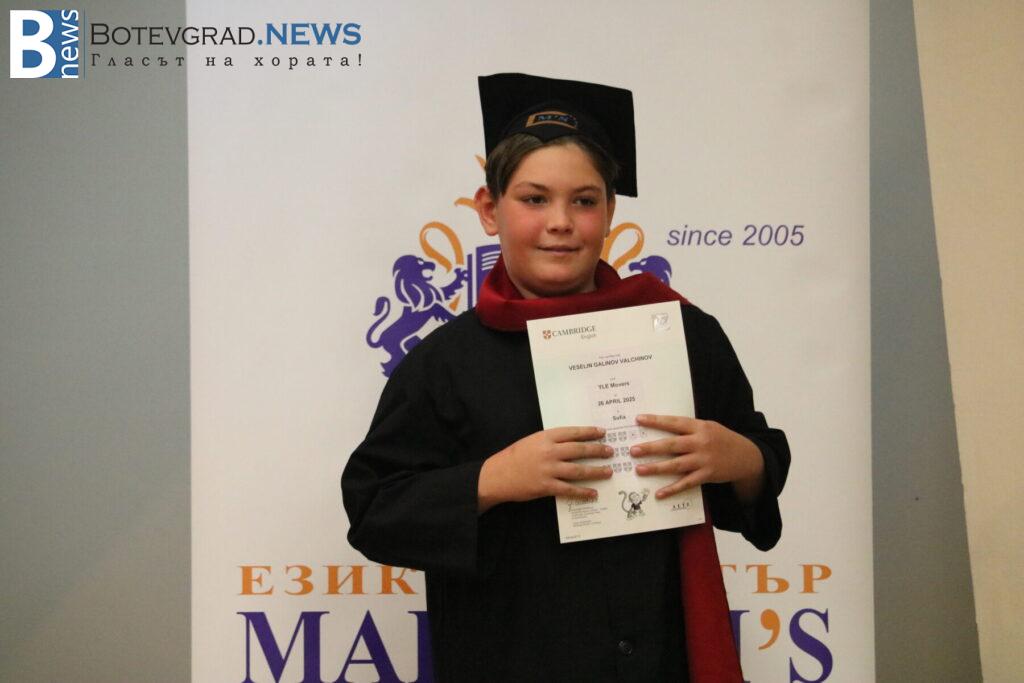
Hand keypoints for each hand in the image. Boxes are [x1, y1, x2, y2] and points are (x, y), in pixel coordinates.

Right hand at [478, 426, 612, 512]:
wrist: (497, 475)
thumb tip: (573, 443)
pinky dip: (583, 492)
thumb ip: (550, 441)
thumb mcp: (532, 441)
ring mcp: (548, 469)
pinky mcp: (546, 486)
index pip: (573, 432)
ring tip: (608, 472)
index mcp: (545, 437)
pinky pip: (569, 489)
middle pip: (579, 449)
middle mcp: (549, 451)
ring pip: (578, 470)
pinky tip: (593, 493)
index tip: (602, 432)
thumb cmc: (514, 457)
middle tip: (610, 452)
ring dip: (596, 471)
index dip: (589, 432)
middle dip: (597, 450)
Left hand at [630, 414, 764, 502]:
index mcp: (700, 427)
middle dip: (651, 447)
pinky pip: (687, 483)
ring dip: (656, 468)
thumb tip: (663, 428)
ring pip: (676, 465)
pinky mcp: (707, 475)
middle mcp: (700, 442)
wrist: (747, 457)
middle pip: (672, 444)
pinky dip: (672, 489)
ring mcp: (704, 460)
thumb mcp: (708, 427)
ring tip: (639, 470)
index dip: (656, 421)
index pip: (674, 422)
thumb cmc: (722, 440)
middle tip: (633, 450)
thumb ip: (689, 428)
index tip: (639, 419)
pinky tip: (659, 494)